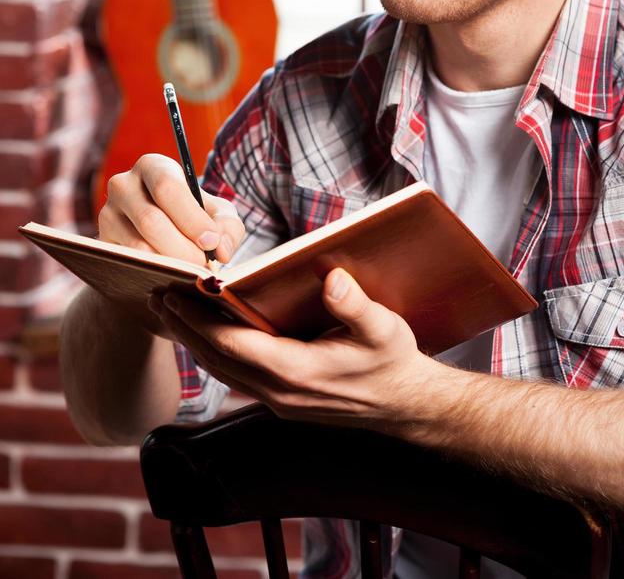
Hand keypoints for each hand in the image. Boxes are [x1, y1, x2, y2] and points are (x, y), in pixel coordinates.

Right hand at [99, 153, 244, 265]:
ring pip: (138, 246)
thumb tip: (222, 251)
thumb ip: (228, 228)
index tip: (211, 242)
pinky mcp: (102, 242)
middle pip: (151, 220)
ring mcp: (107, 213)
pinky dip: (154, 272)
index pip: (167, 188)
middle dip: (183, 248)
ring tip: (192, 272)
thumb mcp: (216, 215)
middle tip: (204, 266)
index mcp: (153, 166)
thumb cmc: (193, 219)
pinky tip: (172, 276)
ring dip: (171, 264)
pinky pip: (129, 262)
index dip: (191, 218)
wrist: (162, 236)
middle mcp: (123, 184)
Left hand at [150, 266, 437, 432]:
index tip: (174, 296)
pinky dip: (213, 352)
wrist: (405, 406)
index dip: (200, 321)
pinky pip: (234, 375)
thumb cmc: (393, 363)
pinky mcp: (281, 400)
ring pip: (221, 370)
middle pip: (216, 360)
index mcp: (297, 373)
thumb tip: (333, 280)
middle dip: (183, 328)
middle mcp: (279, 392)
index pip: (234, 345)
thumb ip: (356, 306)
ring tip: (169, 313)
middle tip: (155, 297)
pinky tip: (205, 334)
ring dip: (192, 341)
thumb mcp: (383, 329)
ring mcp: (278, 401)